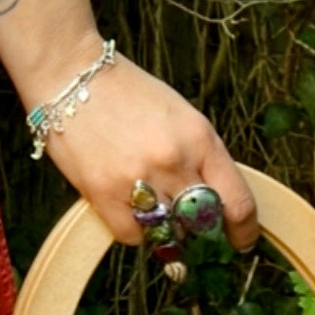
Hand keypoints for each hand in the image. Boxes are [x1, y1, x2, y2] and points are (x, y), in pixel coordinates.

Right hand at [37, 51, 259, 253]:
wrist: (71, 76)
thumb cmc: (127, 92)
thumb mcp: (180, 116)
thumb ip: (201, 156)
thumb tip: (216, 198)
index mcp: (200, 138)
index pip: (238, 202)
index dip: (244, 230)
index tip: (241, 239)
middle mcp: (174, 161)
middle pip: (203, 223)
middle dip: (200, 227)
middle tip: (189, 222)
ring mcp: (138, 179)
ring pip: (167, 233)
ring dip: (163, 224)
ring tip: (149, 198)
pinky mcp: (103, 194)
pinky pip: (131, 235)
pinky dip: (133, 227)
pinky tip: (124, 202)